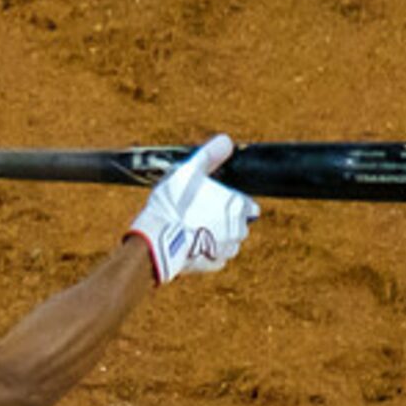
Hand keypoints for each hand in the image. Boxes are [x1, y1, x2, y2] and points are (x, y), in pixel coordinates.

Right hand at [127, 134, 260, 283]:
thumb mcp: (189, 171)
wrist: (156, 241)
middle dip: (225, 219)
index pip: (249, 205)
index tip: (217, 200)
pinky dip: (206, 250)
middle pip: (239, 223)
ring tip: (194, 227)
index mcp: (238, 207)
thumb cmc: (174, 204)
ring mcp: (226, 250)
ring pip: (228, 241)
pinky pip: (214, 256)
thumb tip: (225, 140)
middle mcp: (239, 230)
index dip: (233, 201)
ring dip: (217, 235)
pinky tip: (191, 242)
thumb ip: (209, 155)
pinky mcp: (212, 265)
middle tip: (201, 212)